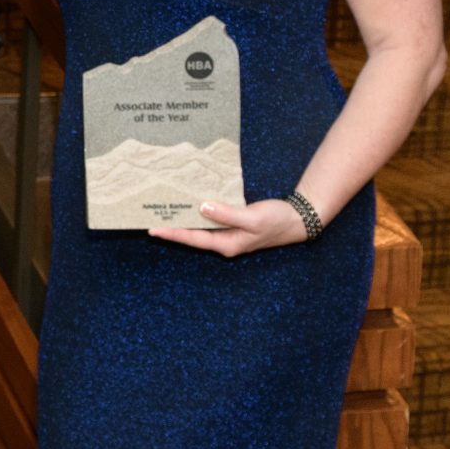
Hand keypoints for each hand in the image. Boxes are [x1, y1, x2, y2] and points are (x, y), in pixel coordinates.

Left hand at [147, 197, 310, 256]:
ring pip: (200, 227)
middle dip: (173, 227)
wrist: (298, 219)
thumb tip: (202, 207)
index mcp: (227, 244)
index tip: (152, 229)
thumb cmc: (277, 220)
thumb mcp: (252, 218)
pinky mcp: (233, 224)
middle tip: (151, 217)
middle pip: (193, 235)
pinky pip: (211, 220)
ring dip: (184, 219)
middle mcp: (225, 241)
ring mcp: (229, 233)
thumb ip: (227, 213)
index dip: (172, 233)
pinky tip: (189, 204)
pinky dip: (199, 212)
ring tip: (164, 210)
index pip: (193, 239)